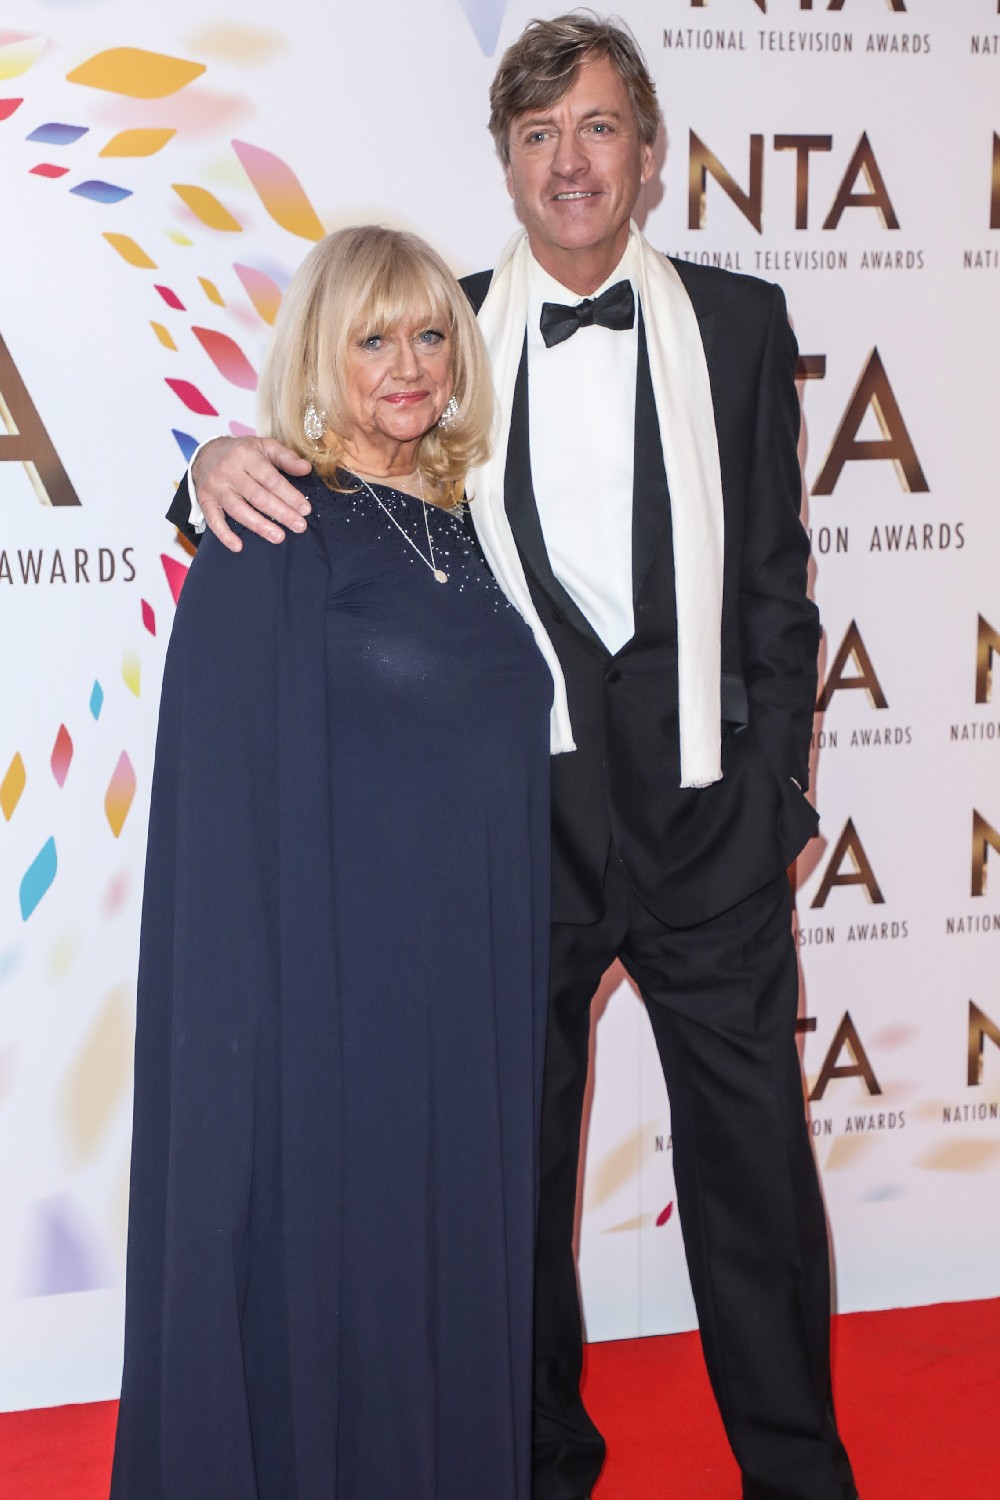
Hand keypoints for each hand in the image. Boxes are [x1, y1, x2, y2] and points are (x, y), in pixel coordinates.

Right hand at [193, 436, 313, 551]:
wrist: (206, 453)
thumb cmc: (242, 452)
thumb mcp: (264, 446)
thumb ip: (286, 457)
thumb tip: (306, 469)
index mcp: (246, 455)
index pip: (271, 479)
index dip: (290, 495)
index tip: (305, 509)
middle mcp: (229, 471)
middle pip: (257, 496)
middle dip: (281, 513)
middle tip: (299, 526)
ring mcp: (216, 486)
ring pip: (238, 510)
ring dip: (259, 526)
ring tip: (278, 537)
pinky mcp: (205, 499)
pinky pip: (213, 519)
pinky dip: (224, 535)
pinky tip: (238, 546)